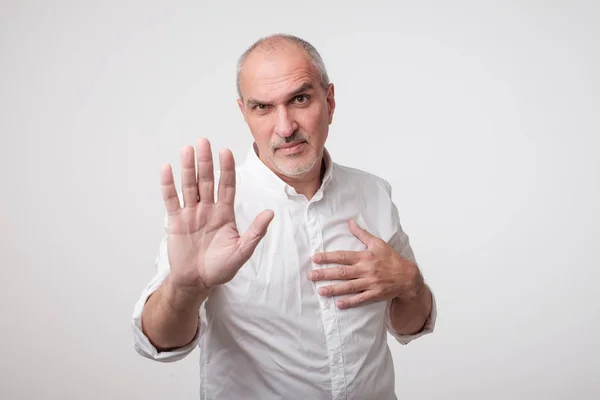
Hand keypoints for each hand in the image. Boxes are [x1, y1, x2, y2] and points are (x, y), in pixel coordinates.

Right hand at [160, 138, 273, 290]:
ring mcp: (191, 213)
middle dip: (206, 161)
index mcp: (225, 213)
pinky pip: (172, 200)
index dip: (226, 169)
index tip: (226, 152)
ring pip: (189, 186)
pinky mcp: (175, 221)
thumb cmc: (220, 268)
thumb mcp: (241, 252)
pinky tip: (167, 168)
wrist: (197, 282)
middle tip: (204, 141)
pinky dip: (168, 185)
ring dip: (188, 168)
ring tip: (187, 149)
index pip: (226, 186)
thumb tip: (270, 214)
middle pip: (206, 181)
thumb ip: (255, 233)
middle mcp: (208, 208)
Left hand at [308, 220, 423, 308]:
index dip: (328, 257)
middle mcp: (366, 270)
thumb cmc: (391, 258)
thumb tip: (350, 222)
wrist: (407, 276)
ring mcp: (370, 283)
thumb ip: (362, 234)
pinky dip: (350, 302)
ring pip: (349, 287)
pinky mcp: (375, 294)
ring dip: (334, 289)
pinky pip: (360, 299)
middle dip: (325, 274)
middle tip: (311, 275)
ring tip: (320, 291)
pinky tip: (339, 304)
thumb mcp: (377, 243)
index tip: (315, 258)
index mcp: (365, 257)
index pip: (343, 256)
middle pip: (342, 272)